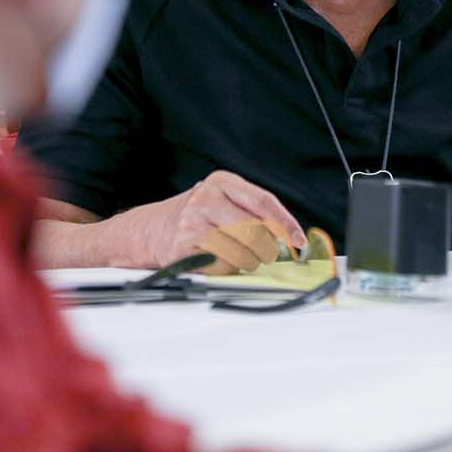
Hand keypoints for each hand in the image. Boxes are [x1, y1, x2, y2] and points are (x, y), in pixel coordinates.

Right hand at [133, 170, 304, 271]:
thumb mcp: (223, 201)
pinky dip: (226, 269)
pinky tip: (217, 260)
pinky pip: (221, 266)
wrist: (152, 230)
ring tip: (236, 256)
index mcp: (221, 181)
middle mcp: (205, 198)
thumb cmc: (197, 217)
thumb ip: (253, 213)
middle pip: (255, 230)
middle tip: (266, 255)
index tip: (299, 240)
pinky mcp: (184, 248)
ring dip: (247, 262)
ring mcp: (192, 222)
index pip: (263, 202)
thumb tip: (289, 237)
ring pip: (241, 252)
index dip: (285, 223)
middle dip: (266, 249)